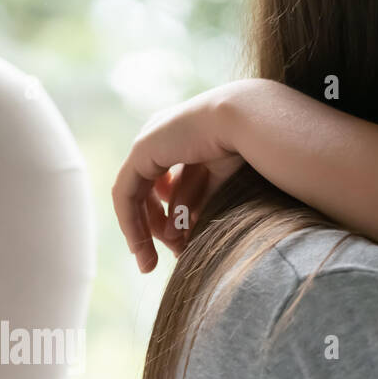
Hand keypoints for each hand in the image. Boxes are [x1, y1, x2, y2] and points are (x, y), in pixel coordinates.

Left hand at [111, 82, 250, 273]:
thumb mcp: (221, 181)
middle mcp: (164, 136)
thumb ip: (201, 202)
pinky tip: (140, 247)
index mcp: (186, 137)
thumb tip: (184, 233)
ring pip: (137, 196)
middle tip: (168, 258)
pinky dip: (131, 223)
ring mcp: (150, 141)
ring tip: (158, 258)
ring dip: (147, 231)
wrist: (249, 120)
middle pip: (151, 191)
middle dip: (156, 228)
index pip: (169, 181)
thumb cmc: (251, 147)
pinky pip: (126, 196)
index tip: (180, 243)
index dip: (173, 214)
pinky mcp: (141, 151)